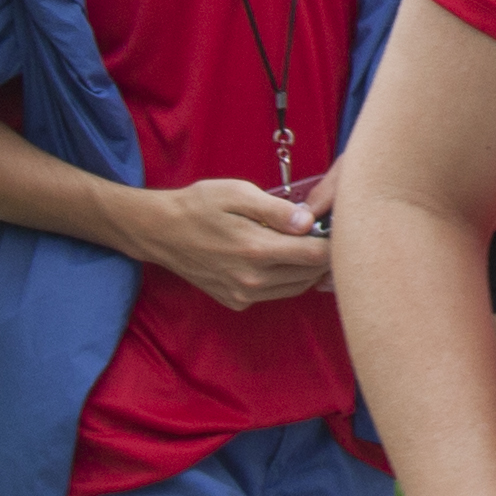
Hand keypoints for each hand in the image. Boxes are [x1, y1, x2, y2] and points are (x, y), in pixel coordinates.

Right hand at [138, 176, 334, 309]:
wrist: (161, 232)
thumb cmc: (199, 205)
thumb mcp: (237, 193)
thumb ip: (276, 210)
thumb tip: (307, 223)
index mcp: (257, 249)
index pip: (315, 256)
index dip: (332, 242)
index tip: (334, 227)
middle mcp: (253, 280)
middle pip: (310, 275)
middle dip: (323, 256)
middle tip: (325, 234)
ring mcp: (244, 295)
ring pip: (296, 288)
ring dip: (307, 270)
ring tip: (306, 245)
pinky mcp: (236, 302)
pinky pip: (275, 294)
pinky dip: (286, 280)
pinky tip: (281, 259)